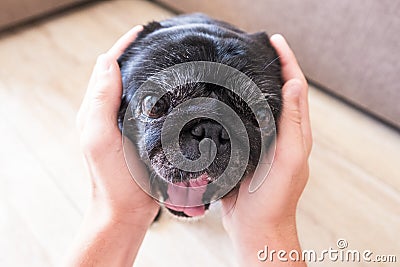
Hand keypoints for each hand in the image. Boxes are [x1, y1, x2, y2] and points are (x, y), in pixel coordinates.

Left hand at [65, 25, 158, 266]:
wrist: (126, 210)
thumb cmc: (113, 179)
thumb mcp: (100, 138)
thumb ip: (100, 101)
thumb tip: (107, 62)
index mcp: (97, 109)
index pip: (107, 68)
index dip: (123, 46)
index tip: (144, 32)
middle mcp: (111, 112)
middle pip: (122, 73)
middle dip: (139, 54)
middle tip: (162, 41)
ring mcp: (126, 123)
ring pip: (137, 88)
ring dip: (149, 71)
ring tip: (170, 58)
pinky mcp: (142, 134)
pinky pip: (149, 106)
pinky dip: (159, 92)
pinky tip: (174, 89)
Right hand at [221, 34, 311, 265]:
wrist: (255, 227)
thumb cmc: (273, 199)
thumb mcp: (287, 159)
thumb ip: (292, 124)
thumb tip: (296, 84)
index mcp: (295, 133)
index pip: (296, 88)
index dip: (288, 62)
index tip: (274, 41)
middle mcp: (281, 134)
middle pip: (279, 93)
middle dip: (270, 68)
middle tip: (254, 48)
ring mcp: (264, 142)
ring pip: (259, 106)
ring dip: (252, 84)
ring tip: (238, 66)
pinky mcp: (247, 150)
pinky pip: (243, 121)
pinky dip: (237, 105)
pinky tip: (223, 98)